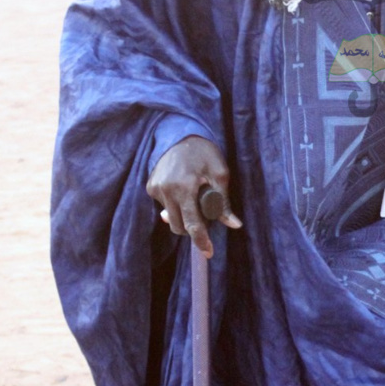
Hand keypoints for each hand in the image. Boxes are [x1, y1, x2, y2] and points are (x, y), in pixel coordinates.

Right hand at [146, 135, 242, 257]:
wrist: (179, 133)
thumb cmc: (204, 152)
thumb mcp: (220, 173)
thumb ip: (223, 202)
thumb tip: (234, 224)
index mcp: (184, 187)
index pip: (192, 223)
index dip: (201, 240)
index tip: (208, 252)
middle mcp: (166, 189)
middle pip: (179, 226)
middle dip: (193, 227)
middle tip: (205, 213)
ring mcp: (155, 188)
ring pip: (172, 217)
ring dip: (184, 214)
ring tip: (193, 194)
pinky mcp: (150, 186)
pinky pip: (165, 205)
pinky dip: (175, 204)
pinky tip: (182, 188)